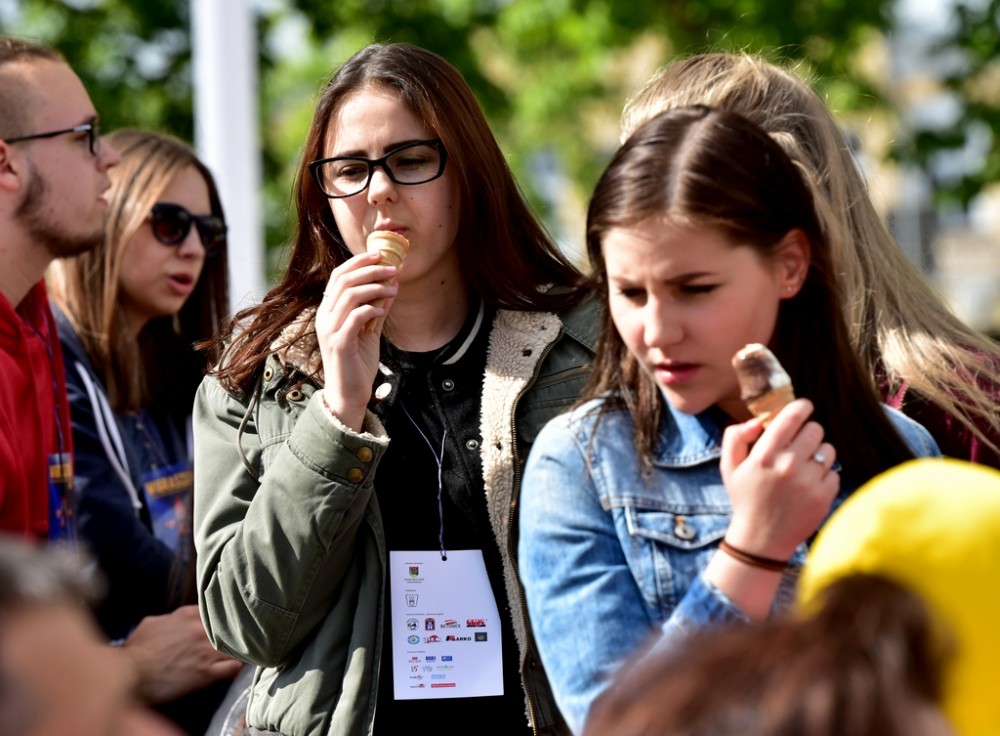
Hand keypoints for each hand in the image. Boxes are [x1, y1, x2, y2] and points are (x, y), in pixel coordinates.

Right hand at [119, 605, 242, 704]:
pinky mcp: (207, 672)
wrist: (130, 675)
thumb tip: (179, 620)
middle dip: (235, 631)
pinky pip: (234, 667)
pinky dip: (238, 666)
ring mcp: (205, 651)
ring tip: (244, 651)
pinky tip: (237, 666)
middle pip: (230, 626)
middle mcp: (200, 630)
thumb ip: (171, 618)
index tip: (226, 622)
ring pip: (236, 646)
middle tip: (241, 635)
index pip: (217, 610)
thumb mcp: (151, 624)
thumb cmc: (136, 650)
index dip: (222, 618)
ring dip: (239, 648)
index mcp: (187, 615)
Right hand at [315, 251, 397, 429]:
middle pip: (343, 280)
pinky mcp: (339, 344)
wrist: (349, 394)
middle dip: (369, 270)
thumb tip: (391, 287)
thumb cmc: (357, 363)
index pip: (338, 276)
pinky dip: (371, 309)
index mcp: (328, 311)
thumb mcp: (369, 331)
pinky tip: (384, 310)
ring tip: (393, 289)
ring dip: (375, 288)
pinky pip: (354, 318)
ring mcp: (329, 330)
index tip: (380, 254)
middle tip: (392, 268)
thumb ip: (377, 309)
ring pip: (349, 296)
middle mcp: (324, 317)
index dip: (358, 262)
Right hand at [719, 398, 838, 560]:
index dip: (801, 407)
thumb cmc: (746, 498)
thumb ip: (735, 436)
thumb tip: (758, 421)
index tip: (803, 408)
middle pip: (815, 429)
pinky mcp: (824, 496)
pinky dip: (824, 476)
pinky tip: (809, 486)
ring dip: (818, 454)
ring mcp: (808, 482)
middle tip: (798, 446)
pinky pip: (834, 472)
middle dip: (807, 433)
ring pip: (828, 449)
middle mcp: (788, 465)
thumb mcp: (728, 467)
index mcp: (764, 455)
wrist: (761, 540)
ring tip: (804, 467)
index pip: (792, 416)